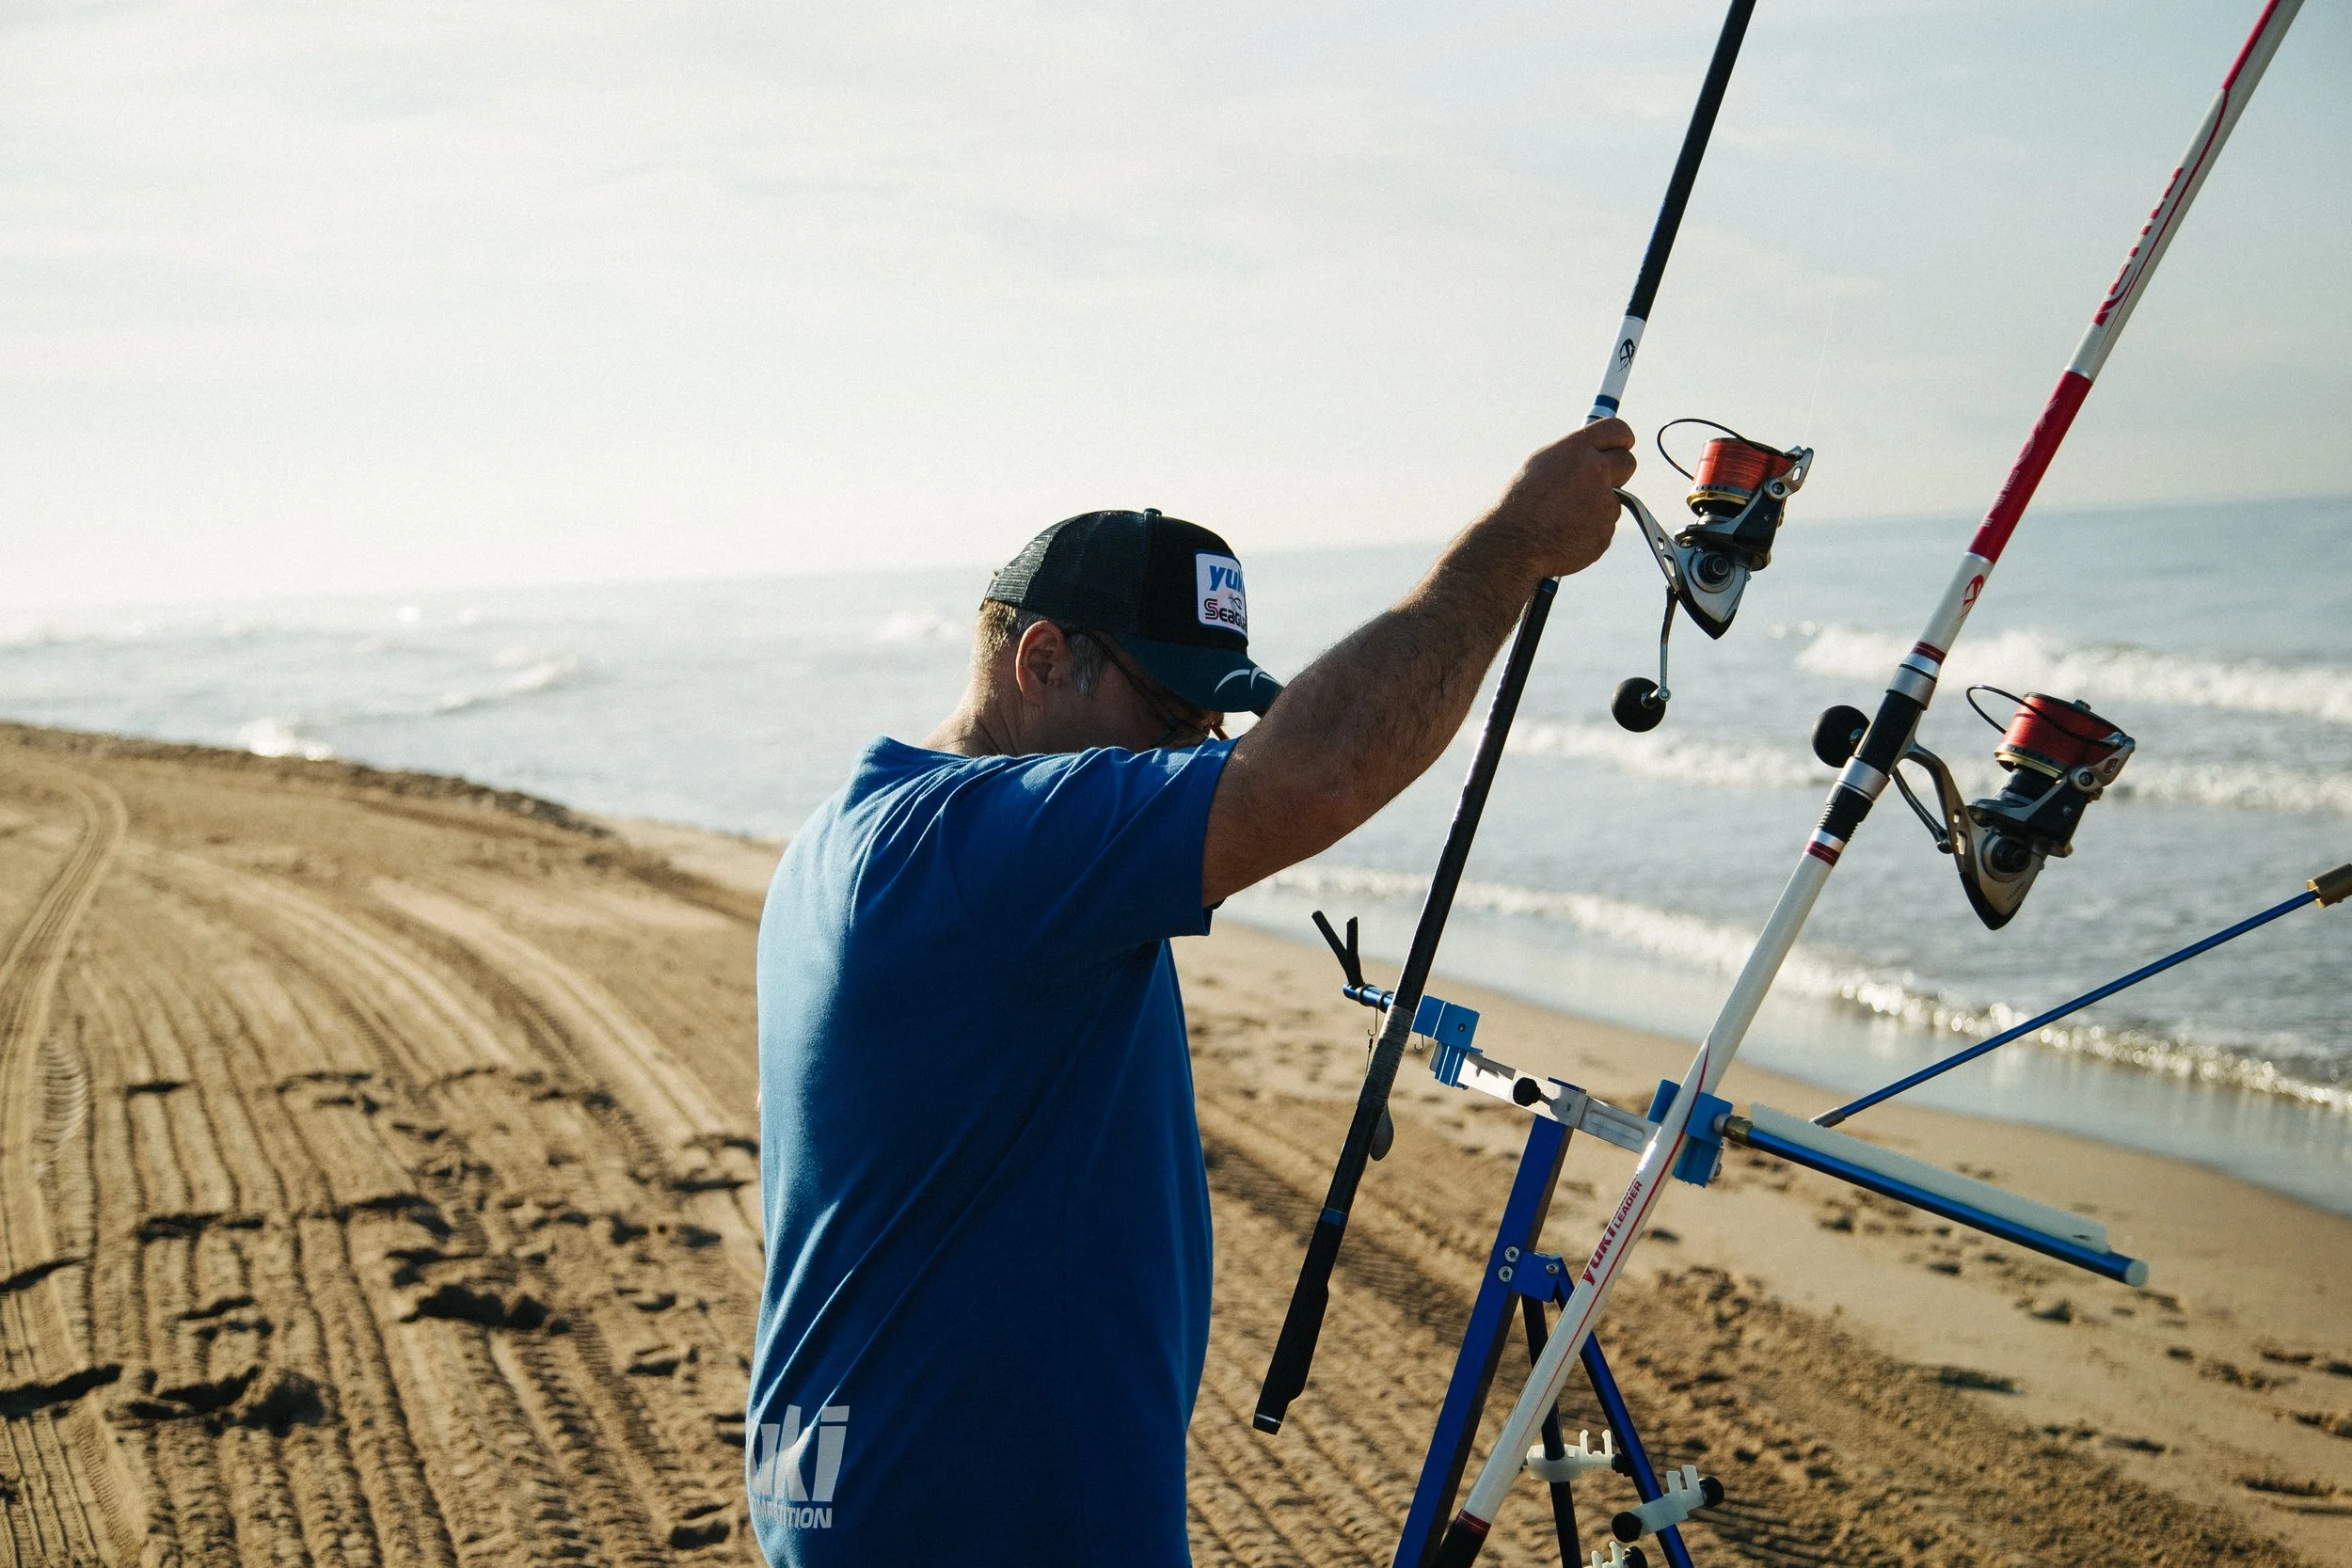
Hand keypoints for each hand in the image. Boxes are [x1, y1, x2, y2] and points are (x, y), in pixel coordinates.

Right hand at [1484, 418, 1636, 579]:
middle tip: (1599, 483)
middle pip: (1628, 463)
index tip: (1623, 446)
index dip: (1622, 438)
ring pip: (1614, 500)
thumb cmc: (1519, 505)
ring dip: (1598, 507)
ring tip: (1565, 518)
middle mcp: (1595, 471)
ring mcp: (1603, 502)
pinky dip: (1592, 531)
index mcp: (1576, 450)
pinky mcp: (1606, 530)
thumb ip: (1572, 456)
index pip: (1616, 430)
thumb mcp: (1541, 465)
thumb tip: (1591, 452)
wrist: (1513, 544)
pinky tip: (1567, 535)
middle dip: (1618, 472)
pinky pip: (1606, 526)